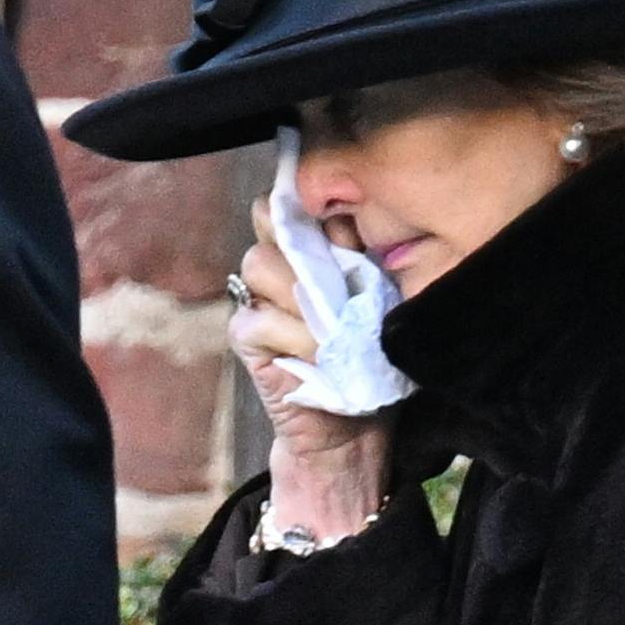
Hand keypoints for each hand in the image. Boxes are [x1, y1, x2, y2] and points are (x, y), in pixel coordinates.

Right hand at [230, 200, 390, 538]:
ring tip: (337, 322)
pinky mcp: (246, 337)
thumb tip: (354, 222)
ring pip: (260, 263)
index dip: (320, 208)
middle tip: (344, 273)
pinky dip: (297, 335)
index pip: (293, 197)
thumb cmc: (373, 356)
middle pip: (268, 219)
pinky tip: (322, 353)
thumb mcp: (378, 295)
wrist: (355, 427)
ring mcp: (254, 300)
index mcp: (307, 246)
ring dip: (305, 291)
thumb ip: (360, 255)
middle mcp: (275, 264)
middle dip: (309, 242)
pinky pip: (261, 318)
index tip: (353, 235)